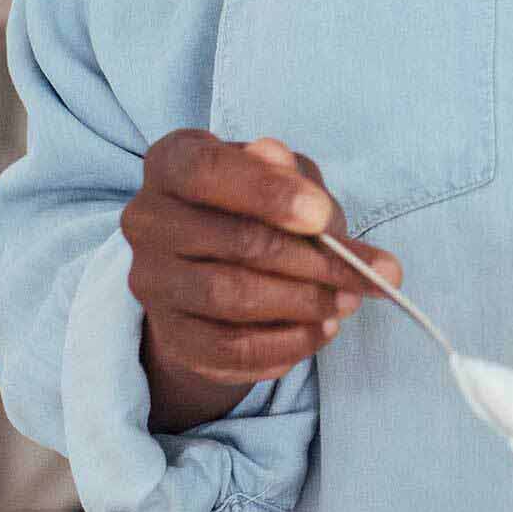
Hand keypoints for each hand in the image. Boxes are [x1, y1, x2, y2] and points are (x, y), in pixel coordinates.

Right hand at [123, 130, 386, 430]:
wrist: (215, 267)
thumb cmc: (255, 206)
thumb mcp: (283, 177)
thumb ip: (300, 182)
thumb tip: (317, 207)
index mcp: (171, 162)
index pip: (206, 171)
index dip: (268, 193)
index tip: (322, 217)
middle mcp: (147, 220)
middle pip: (233, 241)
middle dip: (311, 261)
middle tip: (364, 274)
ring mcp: (151, 281)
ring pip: (230, 298)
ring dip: (302, 304)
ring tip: (346, 302)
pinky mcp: (170, 335)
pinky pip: (230, 348)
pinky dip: (285, 344)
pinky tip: (320, 331)